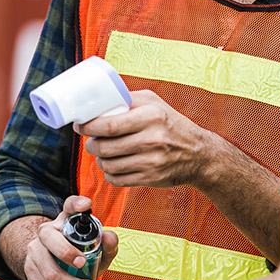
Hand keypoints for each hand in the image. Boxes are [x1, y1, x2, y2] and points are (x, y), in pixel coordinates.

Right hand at [22, 196, 118, 279]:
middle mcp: (46, 231)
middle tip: (83, 264)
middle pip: (49, 237)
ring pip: (49, 270)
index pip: (70, 205)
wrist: (54, 265)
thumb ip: (108, 243)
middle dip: (67, 253)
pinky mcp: (29, 269)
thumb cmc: (80, 253)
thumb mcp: (96, 249)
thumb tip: (109, 237)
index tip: (86, 205)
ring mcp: (35, 251)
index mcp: (65, 221)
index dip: (77, 204)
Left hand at [75, 90, 218, 188]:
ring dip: (99, 159)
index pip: (109, 124)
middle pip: (105, 147)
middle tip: (91, 140)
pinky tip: (113, 165)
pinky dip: (109, 173)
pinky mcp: (150, 178)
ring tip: (103, 152)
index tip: (81, 125)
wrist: (198, 153)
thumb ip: (127, 99)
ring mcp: (151, 161)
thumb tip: (97, 99)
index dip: (88, 126)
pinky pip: (117, 180)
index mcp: (151, 116)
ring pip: (108, 165)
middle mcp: (152, 139)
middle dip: (91, 144)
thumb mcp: (153, 103)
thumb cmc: (171, 124)